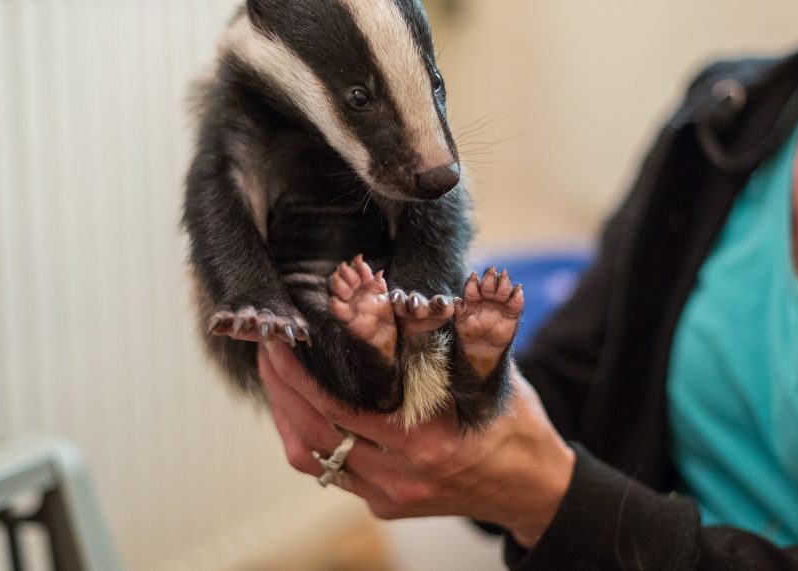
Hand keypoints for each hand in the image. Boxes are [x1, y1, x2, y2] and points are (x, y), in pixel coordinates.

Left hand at [257, 339, 575, 547]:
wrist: (532, 488)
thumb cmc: (514, 423)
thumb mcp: (488, 375)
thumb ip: (449, 339)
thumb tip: (407, 293)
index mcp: (425, 438)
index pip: (338, 407)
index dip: (299, 375)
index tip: (281, 340)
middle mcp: (401, 473)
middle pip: (313, 433)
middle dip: (280, 388)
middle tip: (266, 347)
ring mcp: (390, 495)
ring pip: (313, 459)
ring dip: (287, 416)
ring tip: (274, 376)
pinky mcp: (386, 505)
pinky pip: (331, 472)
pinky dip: (309, 440)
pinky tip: (301, 410)